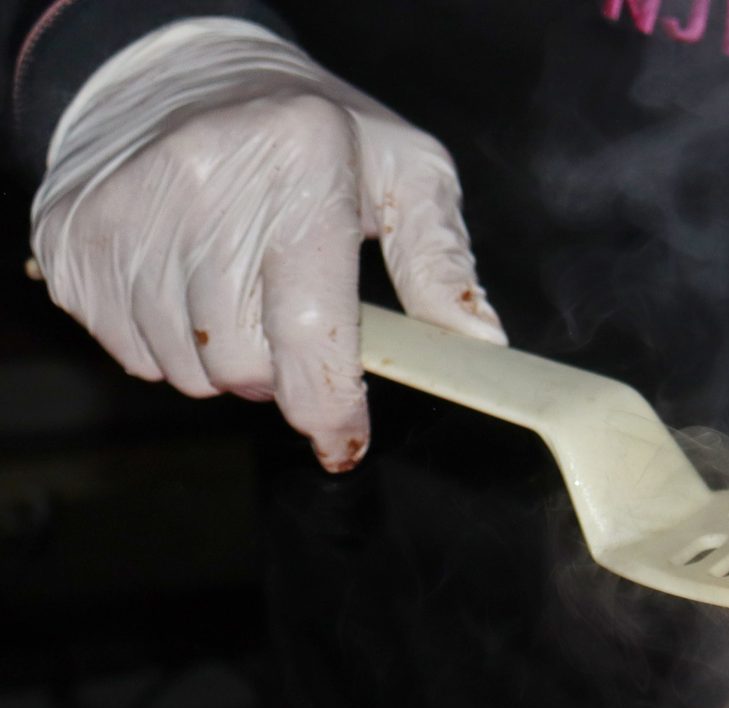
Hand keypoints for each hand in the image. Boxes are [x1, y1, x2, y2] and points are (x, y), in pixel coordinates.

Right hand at [30, 19, 504, 469]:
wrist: (182, 71)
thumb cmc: (314, 133)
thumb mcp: (405, 172)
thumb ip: (442, 262)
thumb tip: (479, 342)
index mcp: (301, 160)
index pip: (312, 328)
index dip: (330, 405)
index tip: (343, 441)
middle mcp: (201, 179)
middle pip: (242, 362)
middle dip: (279, 375)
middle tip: (292, 326)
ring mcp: (125, 209)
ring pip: (184, 368)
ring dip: (223, 361)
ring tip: (238, 292)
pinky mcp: (73, 237)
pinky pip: (130, 351)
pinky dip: (166, 343)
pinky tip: (185, 283)